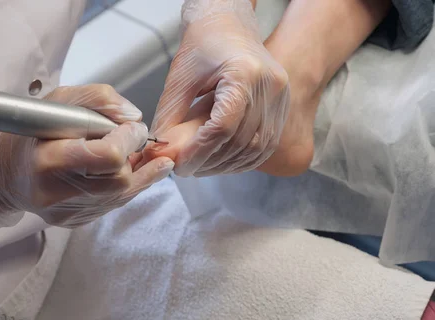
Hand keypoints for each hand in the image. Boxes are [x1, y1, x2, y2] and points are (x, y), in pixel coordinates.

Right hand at [0, 84, 173, 229]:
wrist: (2, 173)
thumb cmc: (29, 133)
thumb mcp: (58, 101)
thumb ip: (99, 100)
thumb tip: (134, 117)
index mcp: (49, 160)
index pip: (109, 157)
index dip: (128, 139)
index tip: (130, 126)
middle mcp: (57, 193)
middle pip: (120, 179)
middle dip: (132, 155)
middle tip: (129, 138)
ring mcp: (67, 213)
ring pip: (123, 194)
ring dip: (133, 170)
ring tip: (128, 151)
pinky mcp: (75, 222)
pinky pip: (114, 204)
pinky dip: (124, 184)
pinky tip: (121, 168)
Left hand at [147, 0, 289, 176]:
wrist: (229, 27)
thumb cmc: (203, 45)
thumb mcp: (179, 79)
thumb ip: (169, 118)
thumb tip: (159, 153)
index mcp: (244, 73)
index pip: (223, 127)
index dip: (199, 152)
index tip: (180, 165)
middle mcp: (270, 86)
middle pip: (240, 142)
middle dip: (209, 163)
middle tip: (185, 170)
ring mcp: (281, 98)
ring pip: (255, 149)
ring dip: (226, 165)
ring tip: (200, 167)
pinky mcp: (283, 107)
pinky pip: (265, 145)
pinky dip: (242, 159)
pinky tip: (220, 161)